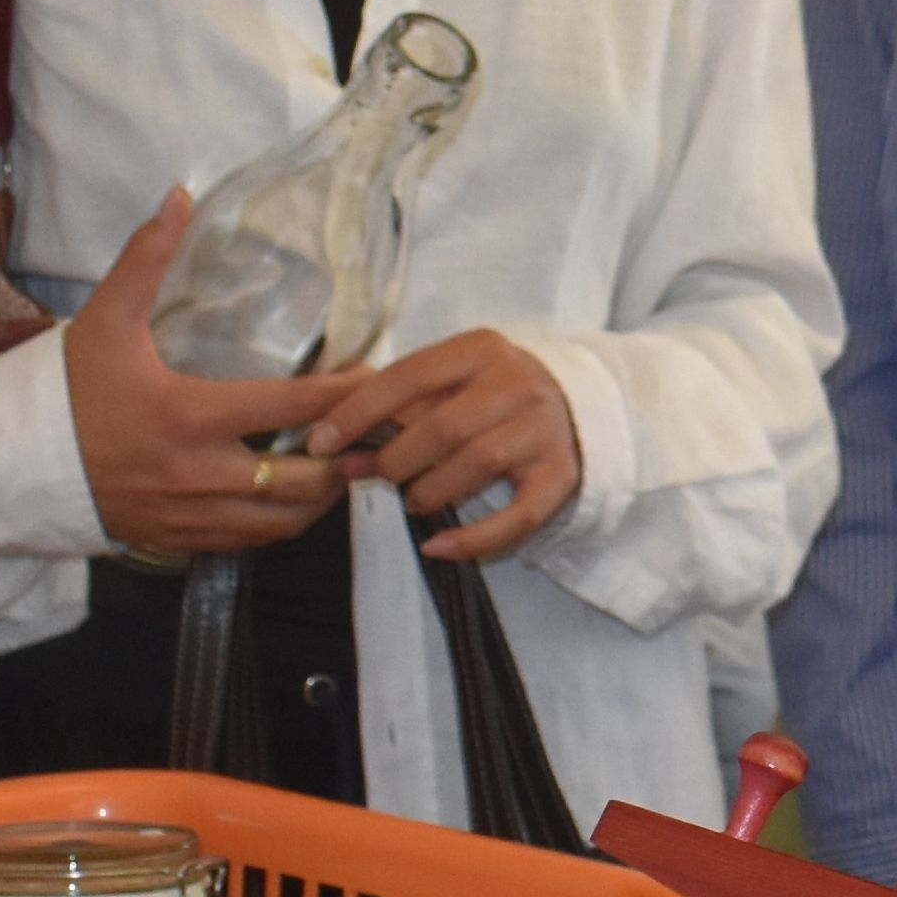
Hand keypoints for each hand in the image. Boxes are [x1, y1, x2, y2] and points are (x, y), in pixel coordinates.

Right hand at [66, 190, 366, 559]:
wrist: (12, 465)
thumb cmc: (67, 390)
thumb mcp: (104, 319)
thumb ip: (145, 258)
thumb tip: (180, 195)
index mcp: (191, 415)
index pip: (291, 407)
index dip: (343, 395)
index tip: (375, 381)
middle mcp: (200, 474)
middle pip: (304, 480)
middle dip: (347, 459)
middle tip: (373, 435)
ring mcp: (192, 514)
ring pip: (284, 521)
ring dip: (322, 498)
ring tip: (343, 468)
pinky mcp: (179, 540)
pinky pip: (250, 542)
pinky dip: (280, 523)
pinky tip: (290, 497)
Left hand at [329, 331, 582, 563]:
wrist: (575, 406)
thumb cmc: (488, 394)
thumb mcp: (446, 383)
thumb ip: (393, 411)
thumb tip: (333, 450)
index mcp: (480, 349)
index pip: (408, 376)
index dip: (358, 412)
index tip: (321, 443)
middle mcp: (517, 383)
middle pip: (443, 427)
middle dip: (397, 460)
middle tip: (382, 475)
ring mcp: (543, 430)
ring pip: (478, 466)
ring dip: (430, 492)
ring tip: (416, 498)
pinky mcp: (561, 476)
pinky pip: (517, 518)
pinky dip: (473, 539)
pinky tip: (438, 547)